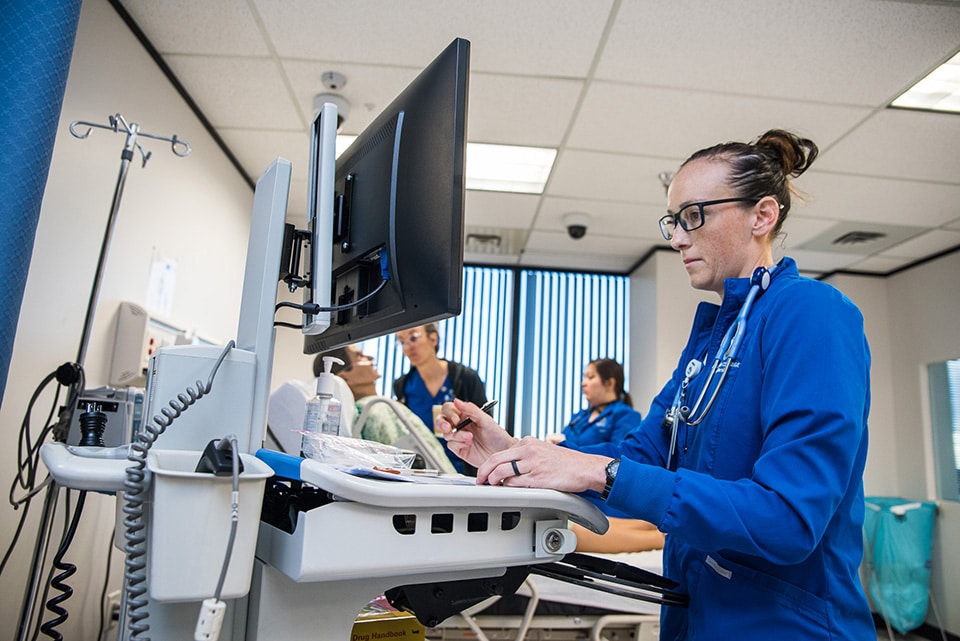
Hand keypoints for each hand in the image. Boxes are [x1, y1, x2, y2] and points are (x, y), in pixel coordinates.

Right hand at [435, 399, 516, 467]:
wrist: (502, 454)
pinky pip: (450, 445)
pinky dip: (458, 444)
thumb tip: (456, 400)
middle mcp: (460, 425)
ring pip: (446, 434)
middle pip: (441, 421)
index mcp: (465, 415)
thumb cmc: (497, 435)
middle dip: (441, 424)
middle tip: (448, 428)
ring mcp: (458, 438)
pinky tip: (468, 444)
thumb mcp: (485, 420)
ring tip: (469, 438)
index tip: (456, 419)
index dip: (449, 413)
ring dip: (456, 436)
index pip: (449, 409)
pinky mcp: (459, 449)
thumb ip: (470, 409)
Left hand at [477, 436, 610, 493]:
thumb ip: (526, 455)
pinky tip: (507, 490)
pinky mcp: (538, 478)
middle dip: (483, 472)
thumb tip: (510, 465)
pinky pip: (515, 484)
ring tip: (491, 486)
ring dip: (492, 481)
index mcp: (529, 443)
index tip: (484, 472)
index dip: (488, 464)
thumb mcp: (543, 450)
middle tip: (479, 480)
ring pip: (502, 472)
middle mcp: (529, 450)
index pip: (500, 452)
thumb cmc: (567, 463)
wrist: (586, 468)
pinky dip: (507, 488)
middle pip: (495, 460)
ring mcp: (533, 464)